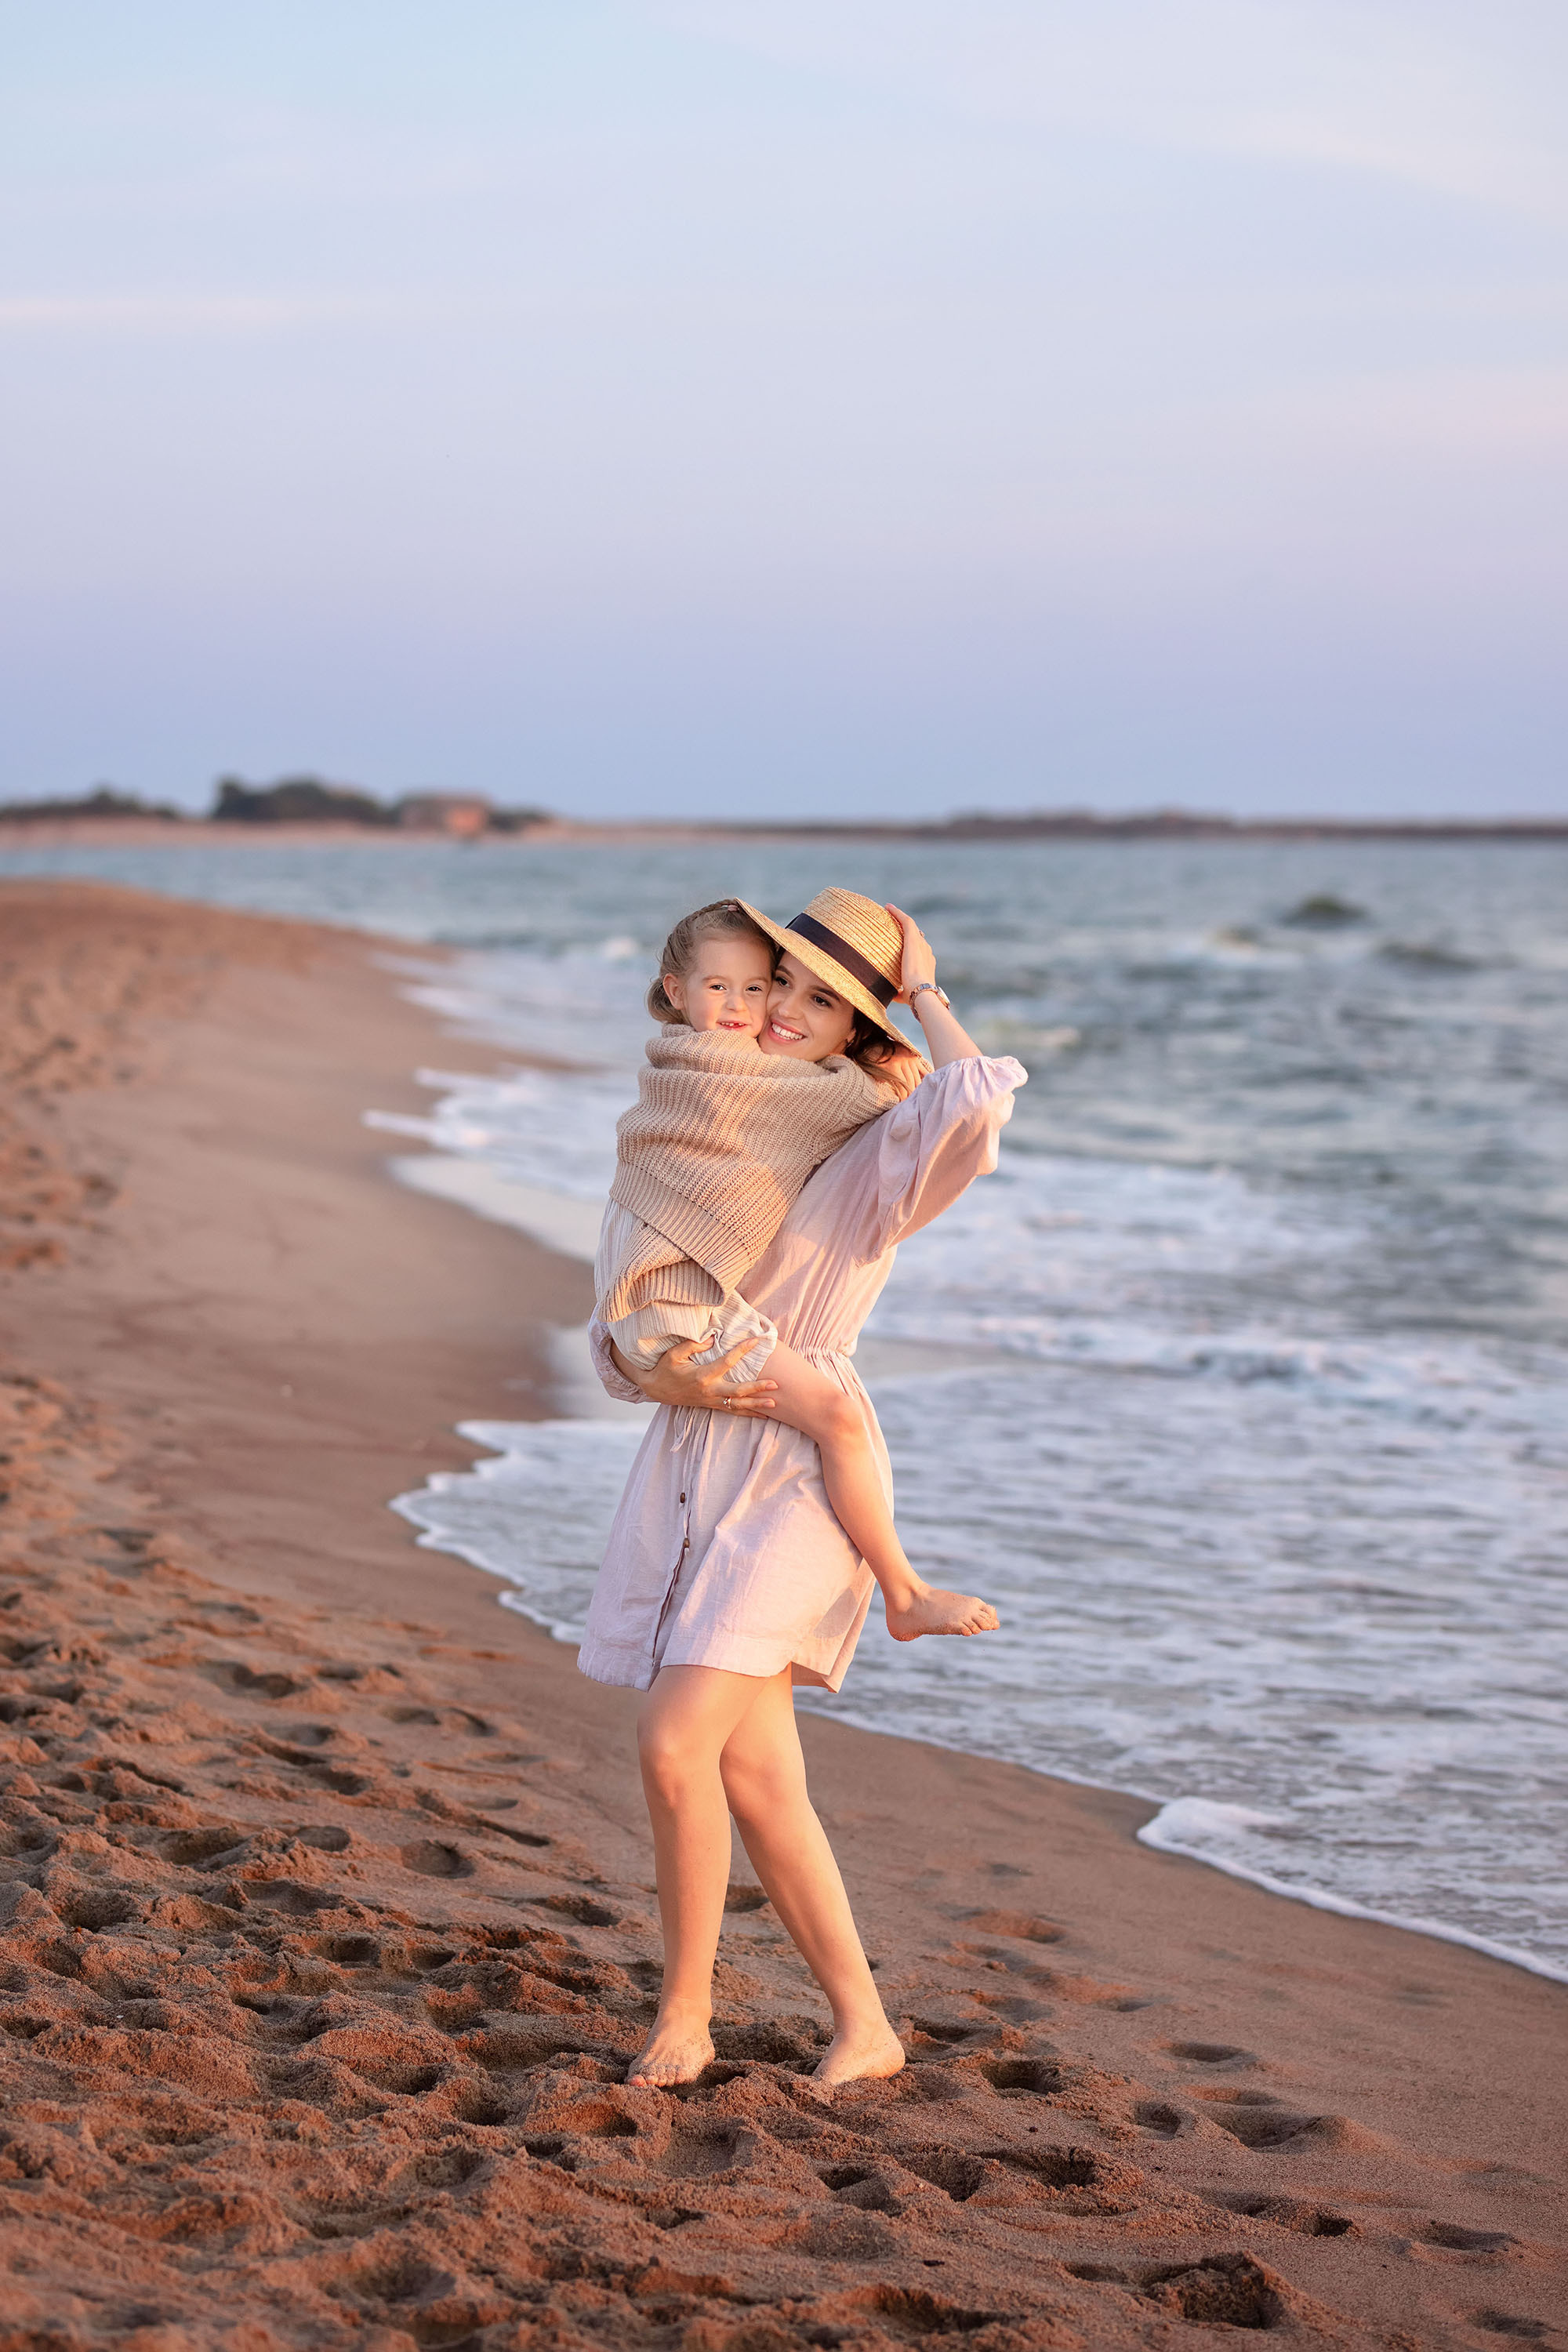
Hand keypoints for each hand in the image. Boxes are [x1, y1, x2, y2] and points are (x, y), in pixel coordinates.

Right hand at [615, 1334, 779, 1415]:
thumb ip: (693, 1345)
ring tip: (774, 1403)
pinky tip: (763, 1414)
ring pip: (738, 1405)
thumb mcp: (674, 1354)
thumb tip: (714, 1337)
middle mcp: (709, 1391)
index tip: (756, 1341)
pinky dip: (749, 1413)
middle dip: (757, 1388)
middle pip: (737, 1391)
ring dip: (756, 1404)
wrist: (656, 1389)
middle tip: (774, 1384)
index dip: (742, 1351)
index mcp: (702, 1376)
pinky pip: (733, 1412)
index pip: (727, 1362)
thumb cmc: (665, 1369)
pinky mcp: (711, 1406)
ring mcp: (711, 1401)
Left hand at [884, 904, 936, 1000]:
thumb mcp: (905, 994)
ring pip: (911, 926)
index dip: (912, 945)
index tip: (902, 941)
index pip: (919, 950)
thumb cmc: (914, 996)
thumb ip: (899, 992)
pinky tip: (888, 907)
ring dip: (900, 917)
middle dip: (906, 930)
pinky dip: (897, 913)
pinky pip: (906, 921)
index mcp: (927, 963)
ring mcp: (920, 944)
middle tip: (892, 923)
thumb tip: (890, 996)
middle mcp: (926, 951)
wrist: (921, 991)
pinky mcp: (913, 939)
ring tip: (888, 910)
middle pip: (916, 936)